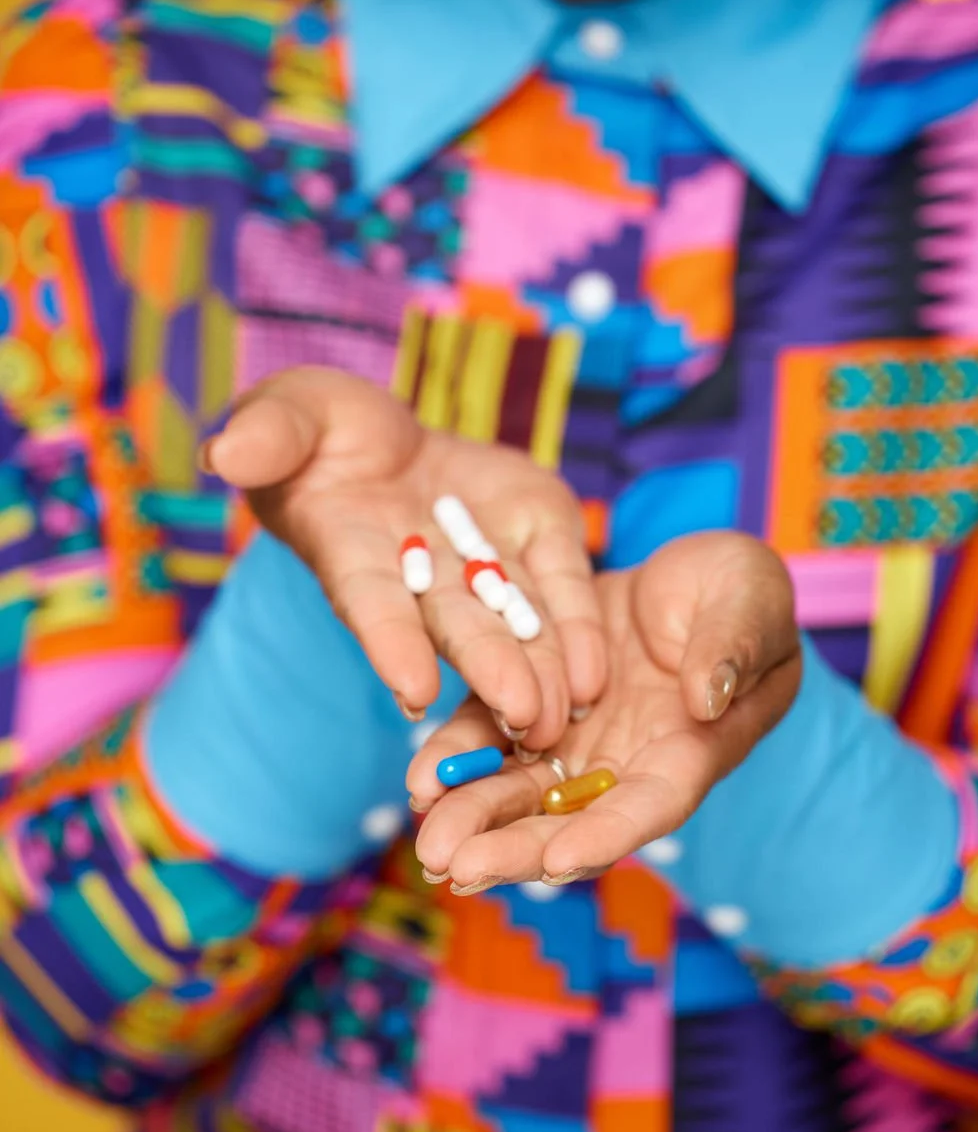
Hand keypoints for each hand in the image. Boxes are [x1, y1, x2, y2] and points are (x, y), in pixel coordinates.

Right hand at [203, 367, 605, 748]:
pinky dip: (578, 627)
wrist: (382, 437)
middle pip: (457, 629)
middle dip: (490, 669)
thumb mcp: (287, 416)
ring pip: (514, 623)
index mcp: (352, 554)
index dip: (390, 642)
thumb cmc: (316, 430)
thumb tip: (227, 450)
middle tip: (521, 715)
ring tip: (563, 715)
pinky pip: (559, 587)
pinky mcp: (533, 538)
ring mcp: (482, 565)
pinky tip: (594, 674)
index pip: (371, 603)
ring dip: (541, 670)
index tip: (412, 689)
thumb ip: (267, 437)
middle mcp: (421, 581)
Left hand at [409, 533, 800, 890]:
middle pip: (570, 820)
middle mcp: (626, 762)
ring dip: (475, 820)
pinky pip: (490, 735)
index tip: (558, 861)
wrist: (688, 573)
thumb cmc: (740, 591)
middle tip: (460, 869)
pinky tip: (420, 782)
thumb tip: (707, 699)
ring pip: (521, 790)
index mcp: (690, 750)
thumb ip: (733, 648)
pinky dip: (456, 760)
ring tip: (428, 847)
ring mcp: (577, 739)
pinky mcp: (532, 701)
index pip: (649, 807)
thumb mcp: (750, 601)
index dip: (605, 837)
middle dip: (515, 848)